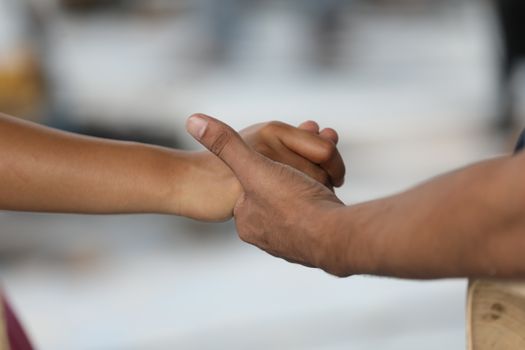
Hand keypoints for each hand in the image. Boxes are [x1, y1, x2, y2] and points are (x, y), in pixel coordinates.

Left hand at [186, 114, 347, 275]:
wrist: (335, 238)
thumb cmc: (292, 202)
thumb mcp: (253, 165)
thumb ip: (224, 144)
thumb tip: (191, 120)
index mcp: (247, 219)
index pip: (256, 183)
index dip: (272, 162)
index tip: (288, 151)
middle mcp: (267, 237)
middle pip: (281, 195)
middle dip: (300, 172)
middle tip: (316, 156)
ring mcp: (291, 245)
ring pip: (301, 207)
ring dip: (314, 186)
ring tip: (329, 174)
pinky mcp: (315, 249)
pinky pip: (317, 219)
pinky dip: (324, 205)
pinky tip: (332, 198)